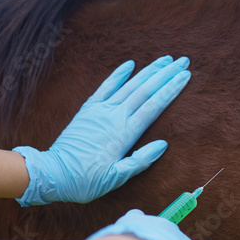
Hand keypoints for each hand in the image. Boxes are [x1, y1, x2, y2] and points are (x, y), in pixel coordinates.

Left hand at [13, 56, 190, 205]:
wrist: (54, 173)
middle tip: (183, 61)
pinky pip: (105, 87)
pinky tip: (130, 64)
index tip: (185, 76)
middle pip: (145, 90)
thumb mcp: (116, 178)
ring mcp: (101, 110)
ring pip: (130, 85)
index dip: (171, 89)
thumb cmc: (86, 180)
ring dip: (149, 71)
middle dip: (166, 74)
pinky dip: (118, 74)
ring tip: (165, 59)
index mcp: (125, 133)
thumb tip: (163, 144)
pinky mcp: (88, 109)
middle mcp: (115, 117)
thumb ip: (140, 161)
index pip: (154, 105)